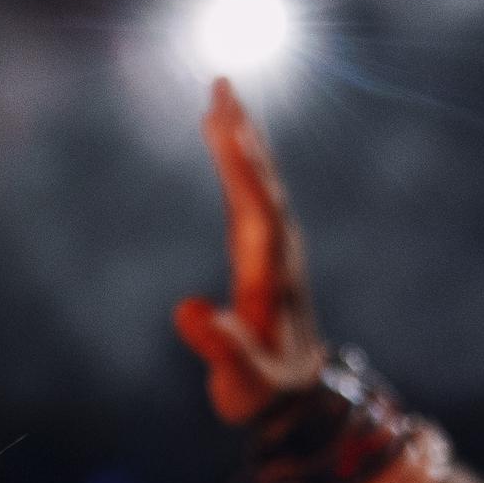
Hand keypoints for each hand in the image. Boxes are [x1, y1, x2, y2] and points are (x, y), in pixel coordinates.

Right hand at [169, 80, 332, 423]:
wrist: (296, 398)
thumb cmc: (263, 392)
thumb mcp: (240, 381)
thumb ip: (219, 348)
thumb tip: (187, 308)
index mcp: (271, 273)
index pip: (256, 208)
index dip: (240, 168)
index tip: (224, 125)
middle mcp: (277, 250)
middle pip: (261, 180)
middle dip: (242, 134)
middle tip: (223, 84)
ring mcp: (272, 247)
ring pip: (258, 180)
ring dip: (241, 137)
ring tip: (220, 95)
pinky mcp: (261, 249)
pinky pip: (249, 191)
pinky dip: (235, 160)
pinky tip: (221, 137)